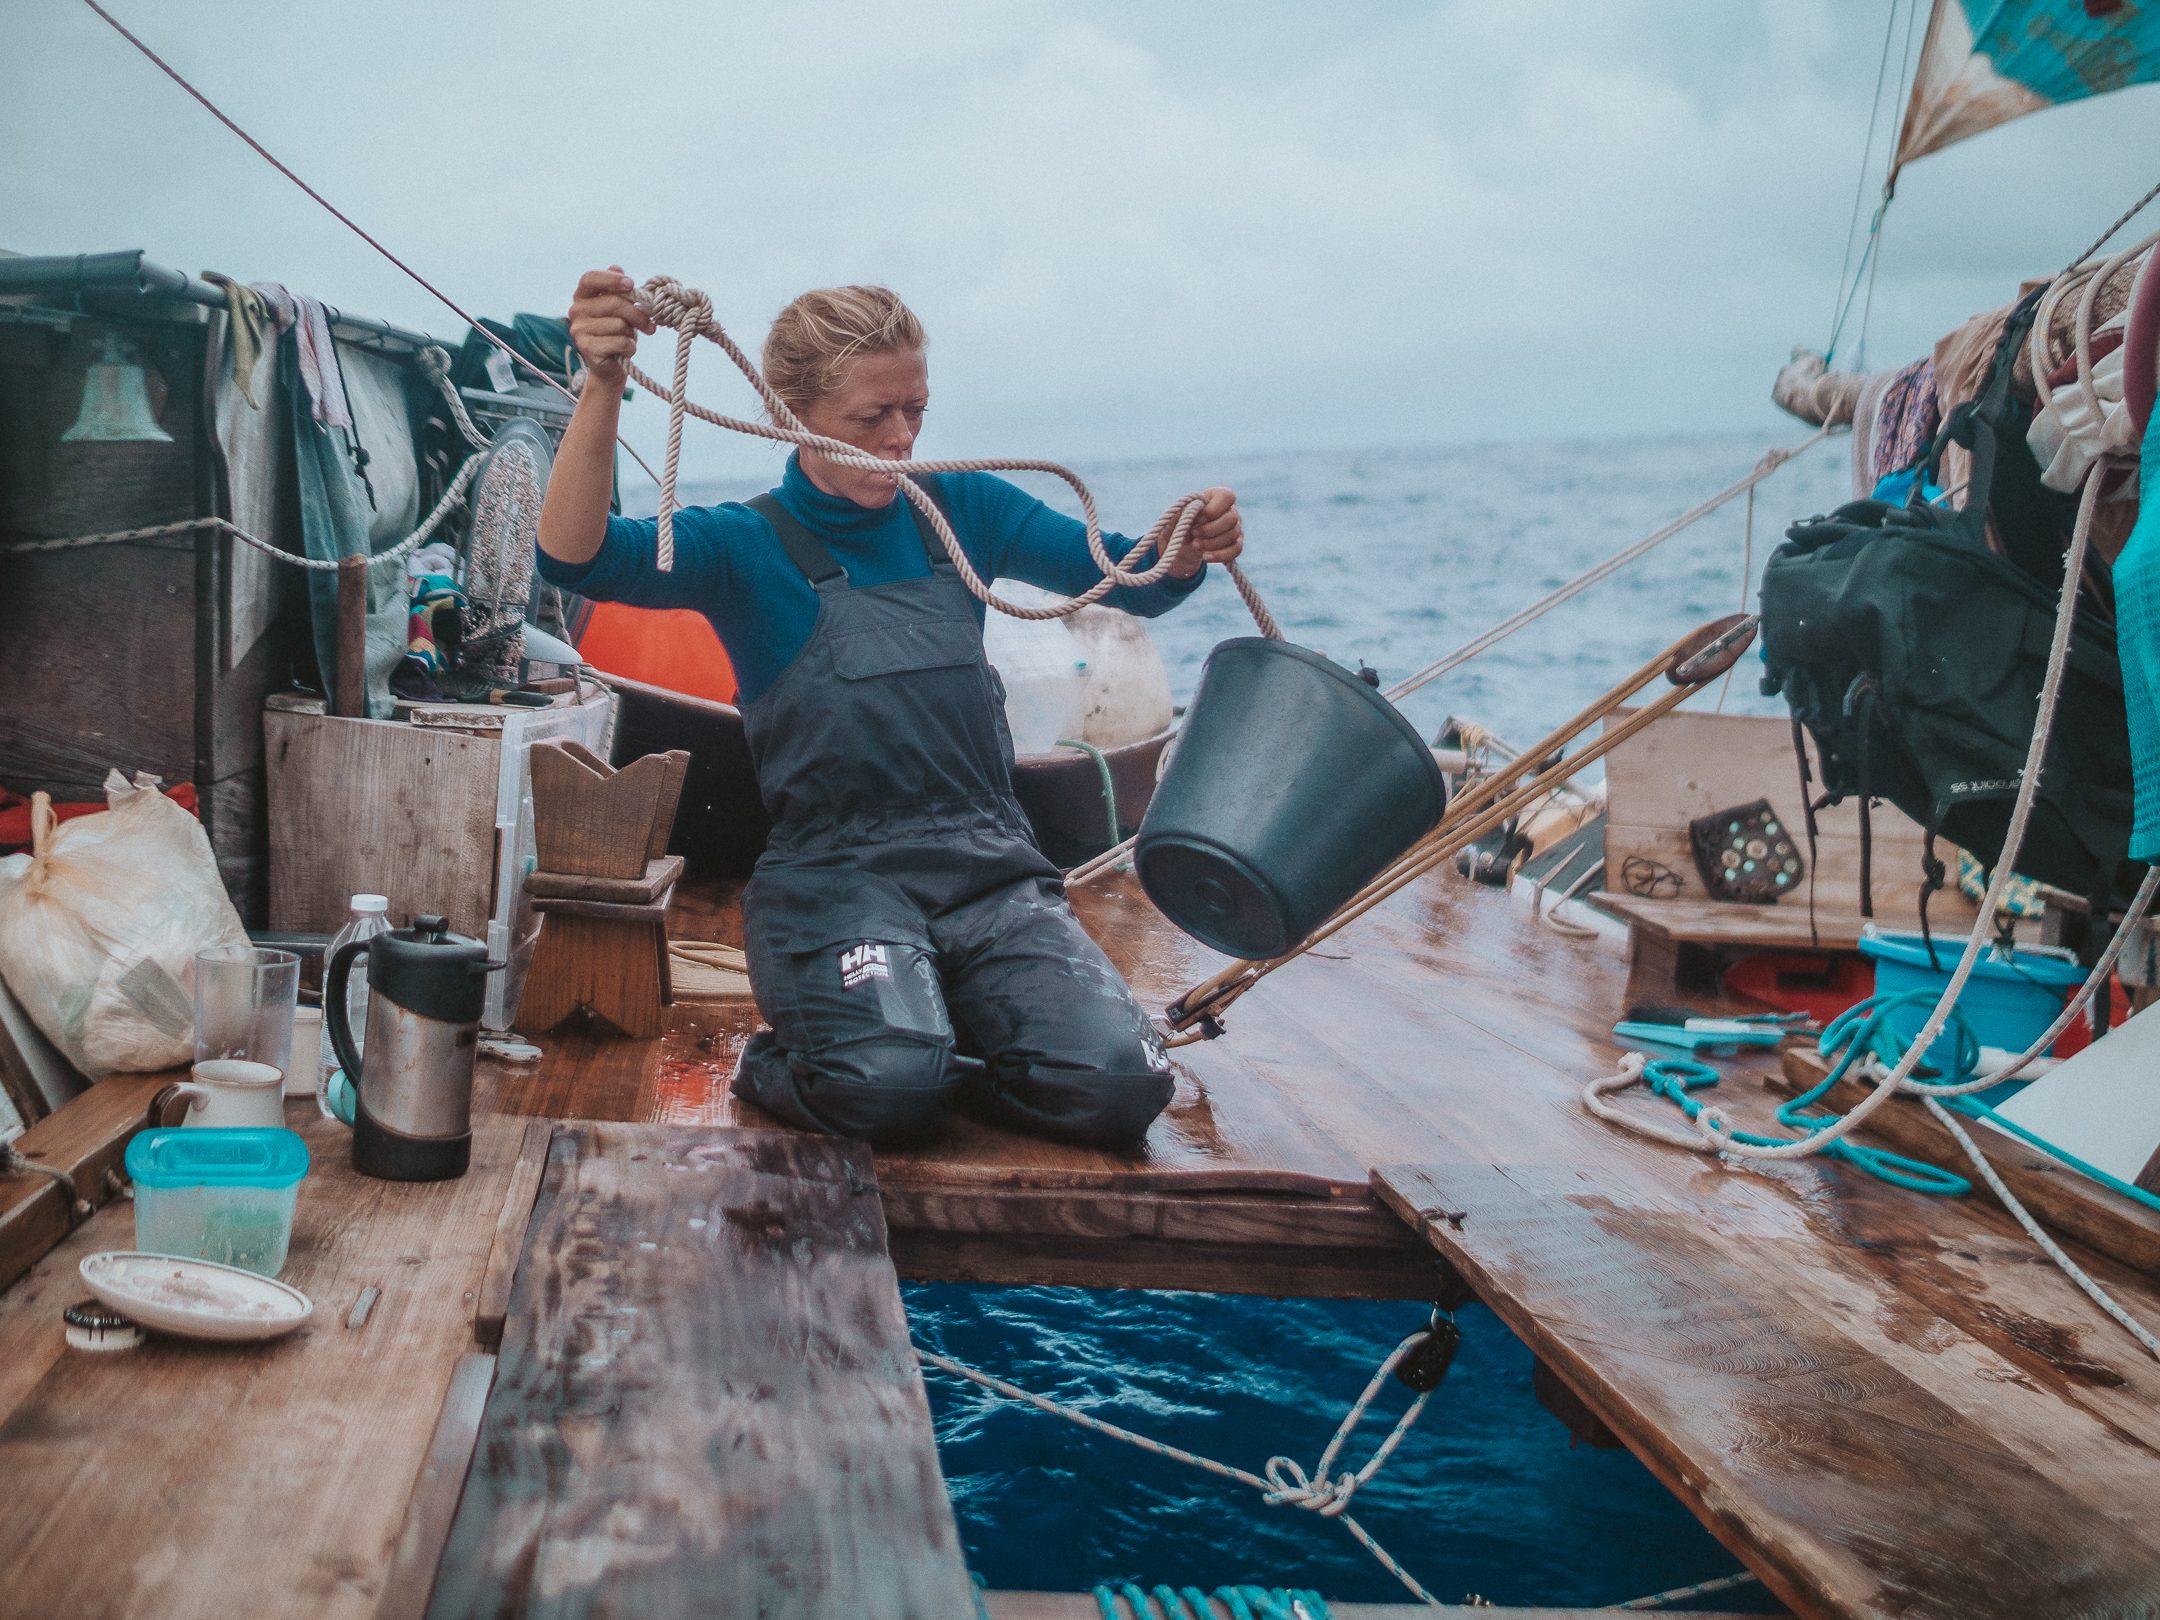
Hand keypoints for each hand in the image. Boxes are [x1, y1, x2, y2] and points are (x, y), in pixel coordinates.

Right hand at [567, 265, 654, 390]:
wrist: (611, 366)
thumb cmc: (617, 332)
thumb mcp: (621, 308)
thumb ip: (619, 290)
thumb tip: (617, 267)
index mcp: (582, 296)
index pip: (590, 278)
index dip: (611, 279)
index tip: (631, 284)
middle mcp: (576, 311)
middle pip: (613, 303)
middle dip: (637, 313)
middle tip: (650, 324)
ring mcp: (579, 330)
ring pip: (618, 324)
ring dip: (632, 333)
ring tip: (629, 338)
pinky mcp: (587, 348)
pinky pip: (619, 342)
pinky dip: (629, 347)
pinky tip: (626, 350)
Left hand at [1168, 486, 1243, 577]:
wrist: (1182, 542)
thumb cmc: (1180, 522)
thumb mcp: (1177, 513)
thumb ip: (1186, 510)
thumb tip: (1199, 514)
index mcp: (1218, 496)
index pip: (1227, 496)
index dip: (1212, 510)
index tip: (1197, 518)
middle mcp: (1231, 510)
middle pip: (1232, 519)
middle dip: (1210, 529)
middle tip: (1194, 533)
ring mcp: (1235, 527)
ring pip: (1233, 535)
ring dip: (1211, 543)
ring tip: (1195, 544)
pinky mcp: (1235, 544)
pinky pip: (1235, 550)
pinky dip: (1219, 555)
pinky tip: (1205, 556)